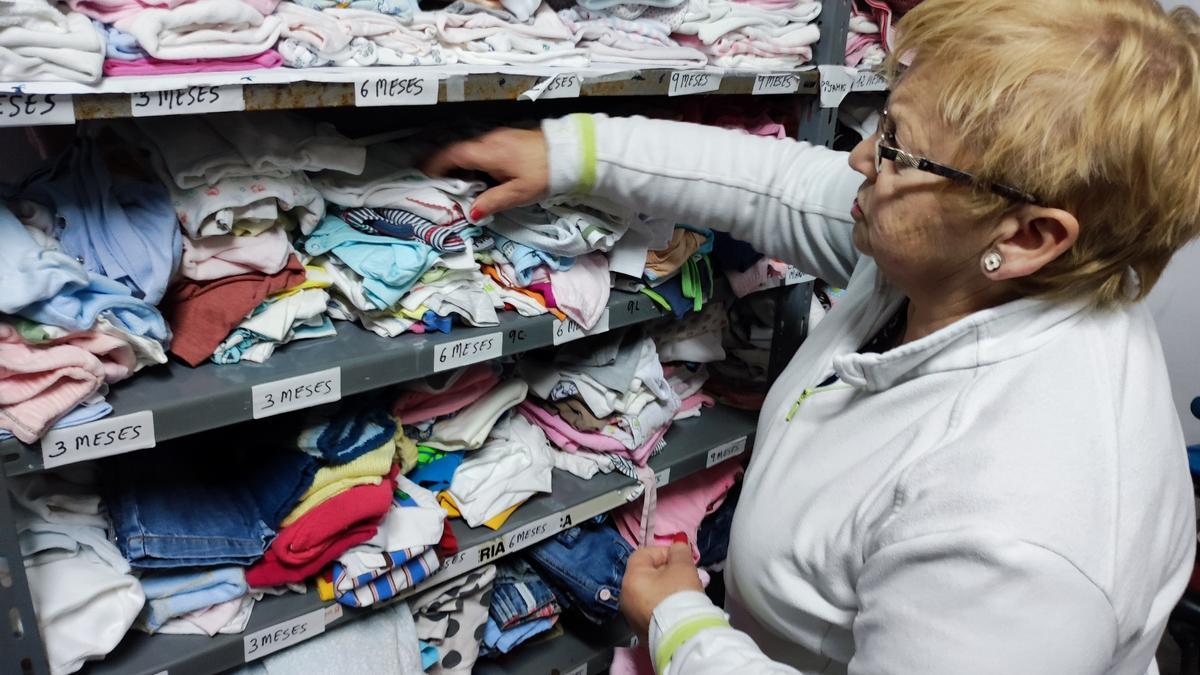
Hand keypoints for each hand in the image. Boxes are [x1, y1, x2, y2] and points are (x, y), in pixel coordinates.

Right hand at [423, 128, 548, 218]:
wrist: (569, 152)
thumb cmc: (544, 173)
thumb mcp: (518, 193)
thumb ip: (492, 202)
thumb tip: (472, 213)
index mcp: (487, 152)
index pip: (452, 155)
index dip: (435, 164)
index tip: (424, 175)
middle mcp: (489, 140)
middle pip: (458, 150)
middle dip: (444, 164)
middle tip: (435, 180)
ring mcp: (499, 136)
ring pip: (471, 147)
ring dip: (460, 161)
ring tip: (456, 180)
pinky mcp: (508, 137)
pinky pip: (483, 147)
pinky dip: (474, 158)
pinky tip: (479, 172)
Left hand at [621, 542, 703, 643]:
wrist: (683, 637)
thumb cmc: (680, 597)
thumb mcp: (683, 567)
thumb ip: (680, 551)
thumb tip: (679, 542)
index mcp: (631, 578)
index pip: (644, 554)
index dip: (664, 552)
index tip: (681, 559)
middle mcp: (626, 596)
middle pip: (647, 574)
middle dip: (668, 571)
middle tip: (687, 575)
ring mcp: (632, 616)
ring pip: (650, 593)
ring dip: (667, 588)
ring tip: (686, 591)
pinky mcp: (642, 631)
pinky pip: (652, 609)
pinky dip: (664, 605)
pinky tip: (680, 608)